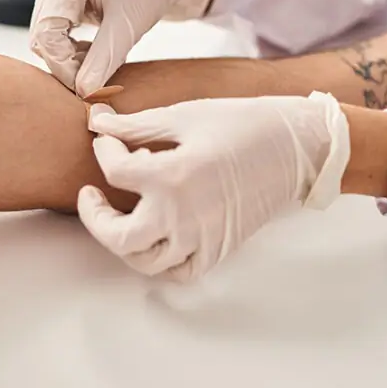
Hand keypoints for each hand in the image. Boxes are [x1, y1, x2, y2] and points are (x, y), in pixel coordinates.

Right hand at [29, 0, 214, 96]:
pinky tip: (94, 53)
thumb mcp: (128, 28)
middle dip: (66, 64)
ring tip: (100, 61)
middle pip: (42, 37)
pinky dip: (71, 52)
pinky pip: (54, 36)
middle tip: (97, 78)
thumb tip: (83, 92)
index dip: (63, 65)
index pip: (46, 32)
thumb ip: (103, 61)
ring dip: (69, 59)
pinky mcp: (60, 0)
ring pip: (46, 40)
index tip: (87, 88)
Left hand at [77, 94, 349, 281]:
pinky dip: (161, 261)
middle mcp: (181, 215)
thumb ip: (136, 125)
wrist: (295, 147)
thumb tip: (99, 122)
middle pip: (117, 236)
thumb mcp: (185, 116)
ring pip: (144, 261)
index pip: (114, 171)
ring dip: (123, 241)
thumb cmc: (243, 124)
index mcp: (171, 176)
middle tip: (91, 196)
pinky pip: (179, 271)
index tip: (106, 139)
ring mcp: (201, 238)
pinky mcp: (218, 249)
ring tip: (122, 217)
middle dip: (94, 217)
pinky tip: (156, 237)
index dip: (103, 150)